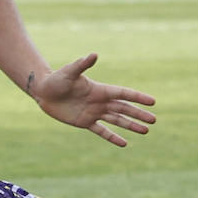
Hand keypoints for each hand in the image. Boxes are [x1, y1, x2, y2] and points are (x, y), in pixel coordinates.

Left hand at [29, 53, 155, 147]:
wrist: (44, 92)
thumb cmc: (56, 79)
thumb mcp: (69, 72)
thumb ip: (82, 65)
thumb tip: (94, 54)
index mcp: (100, 89)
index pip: (123, 94)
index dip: (138, 97)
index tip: (152, 102)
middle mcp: (100, 101)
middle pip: (124, 108)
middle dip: (139, 114)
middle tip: (154, 120)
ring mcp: (94, 112)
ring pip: (117, 120)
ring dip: (131, 126)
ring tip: (145, 131)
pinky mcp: (85, 122)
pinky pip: (102, 131)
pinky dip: (113, 137)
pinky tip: (124, 143)